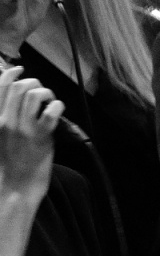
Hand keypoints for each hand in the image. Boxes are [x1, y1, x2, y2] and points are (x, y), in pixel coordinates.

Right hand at [0, 65, 62, 204]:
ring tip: (49, 102)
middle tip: (41, 93)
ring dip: (46, 93)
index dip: (11, 73)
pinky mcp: (42, 136)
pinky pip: (51, 111)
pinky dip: (57, 106)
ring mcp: (25, 128)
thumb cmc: (9, 161)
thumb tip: (13, 98)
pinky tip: (57, 111)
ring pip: (35, 94)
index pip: (0, 87)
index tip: (19, 70)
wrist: (16, 185)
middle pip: (19, 86)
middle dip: (33, 83)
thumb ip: (4, 116)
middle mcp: (7, 120)